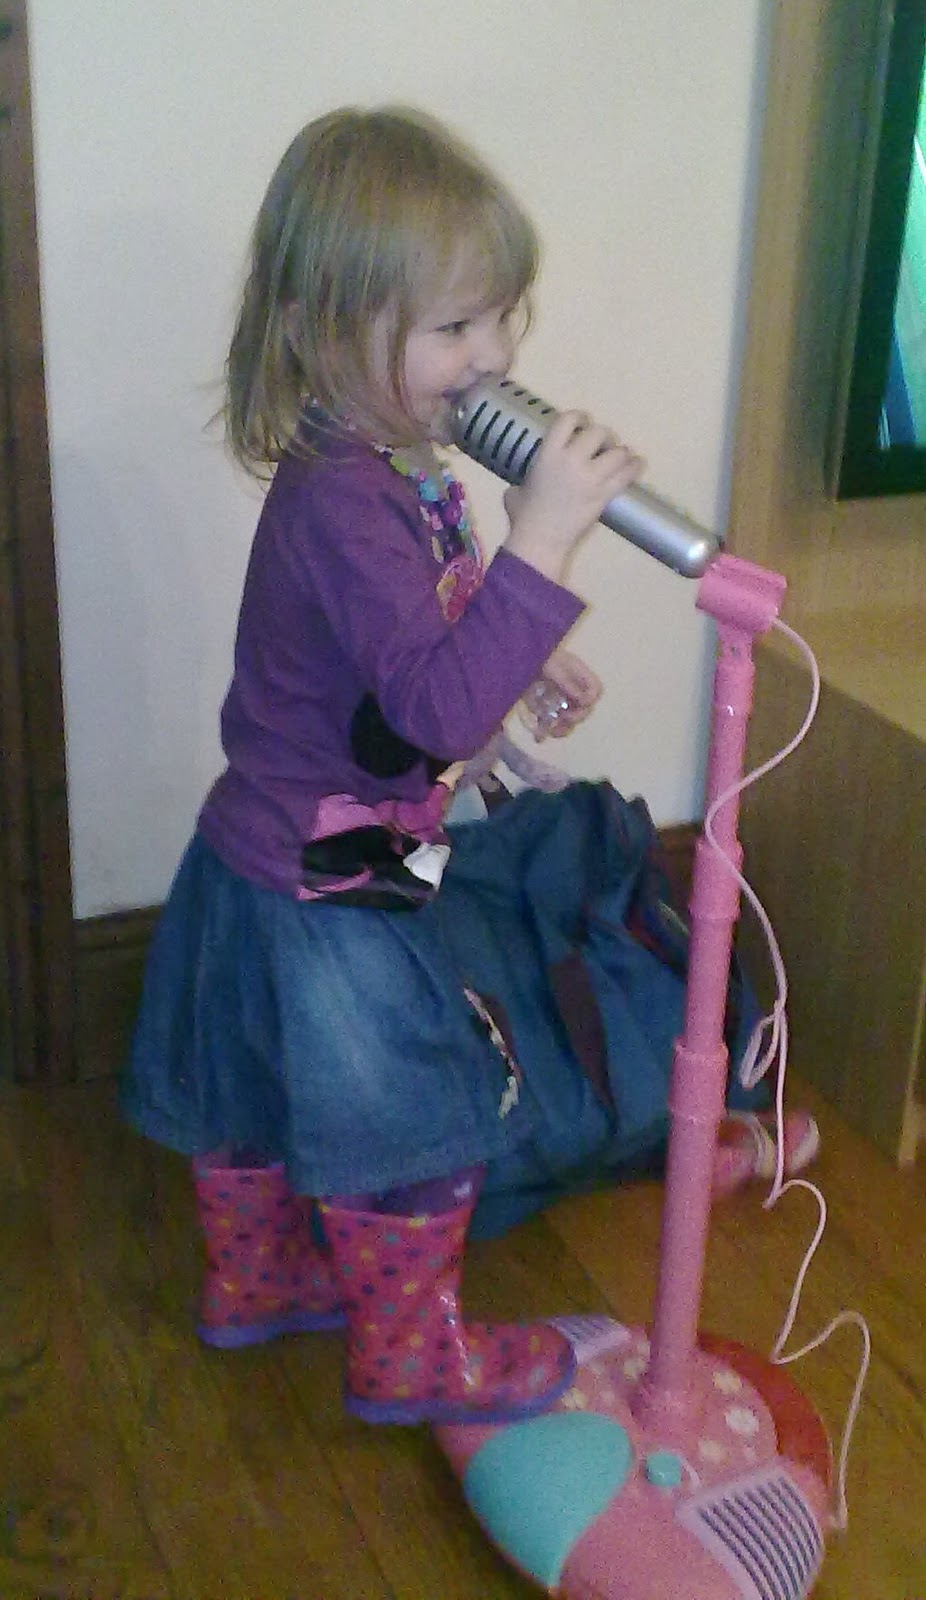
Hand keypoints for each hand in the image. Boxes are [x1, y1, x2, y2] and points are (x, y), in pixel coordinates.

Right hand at [503, 411, 643, 581]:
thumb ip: (524, 481)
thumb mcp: (515, 491)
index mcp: (549, 453)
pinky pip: (627, 473)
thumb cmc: (525, 517)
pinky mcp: (604, 494)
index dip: (579, 417)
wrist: (541, 540)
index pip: (568, 420)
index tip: (583, 422)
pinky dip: (633, 466)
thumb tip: (521, 488)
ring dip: (619, 452)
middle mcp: (572, 459)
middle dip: (602, 437)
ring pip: (618, 451)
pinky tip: (635, 464)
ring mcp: (591, 477)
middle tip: (601, 446)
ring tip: (617, 457)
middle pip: (598, 432)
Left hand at [526, 648, 601, 739]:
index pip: (595, 689)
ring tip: (550, 730)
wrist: (513, 656)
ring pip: (569, 720)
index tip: (579, 704)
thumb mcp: (550, 664)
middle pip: (584, 709)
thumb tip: (583, 700)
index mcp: (576, 673)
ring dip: (562, 728)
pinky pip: (550, 722)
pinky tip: (538, 736)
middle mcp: (570, 687)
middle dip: (575, 717)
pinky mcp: (543, 707)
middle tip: (562, 718)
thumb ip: (566, 681)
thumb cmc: (535, 655)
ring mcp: (557, 698)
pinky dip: (546, 730)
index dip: (591, 699)